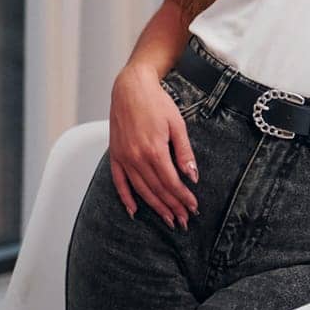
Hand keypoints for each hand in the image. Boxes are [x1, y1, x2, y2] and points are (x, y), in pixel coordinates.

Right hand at [108, 64, 198, 227]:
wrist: (130, 88)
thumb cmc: (157, 103)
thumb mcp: (177, 124)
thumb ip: (184, 152)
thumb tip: (193, 176)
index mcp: (154, 150)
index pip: (171, 182)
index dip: (183, 198)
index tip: (193, 208)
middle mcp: (137, 158)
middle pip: (157, 190)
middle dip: (172, 207)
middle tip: (183, 221)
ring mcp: (123, 158)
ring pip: (140, 190)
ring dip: (155, 207)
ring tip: (167, 219)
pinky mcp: (115, 155)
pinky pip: (119, 182)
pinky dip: (126, 198)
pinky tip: (134, 211)